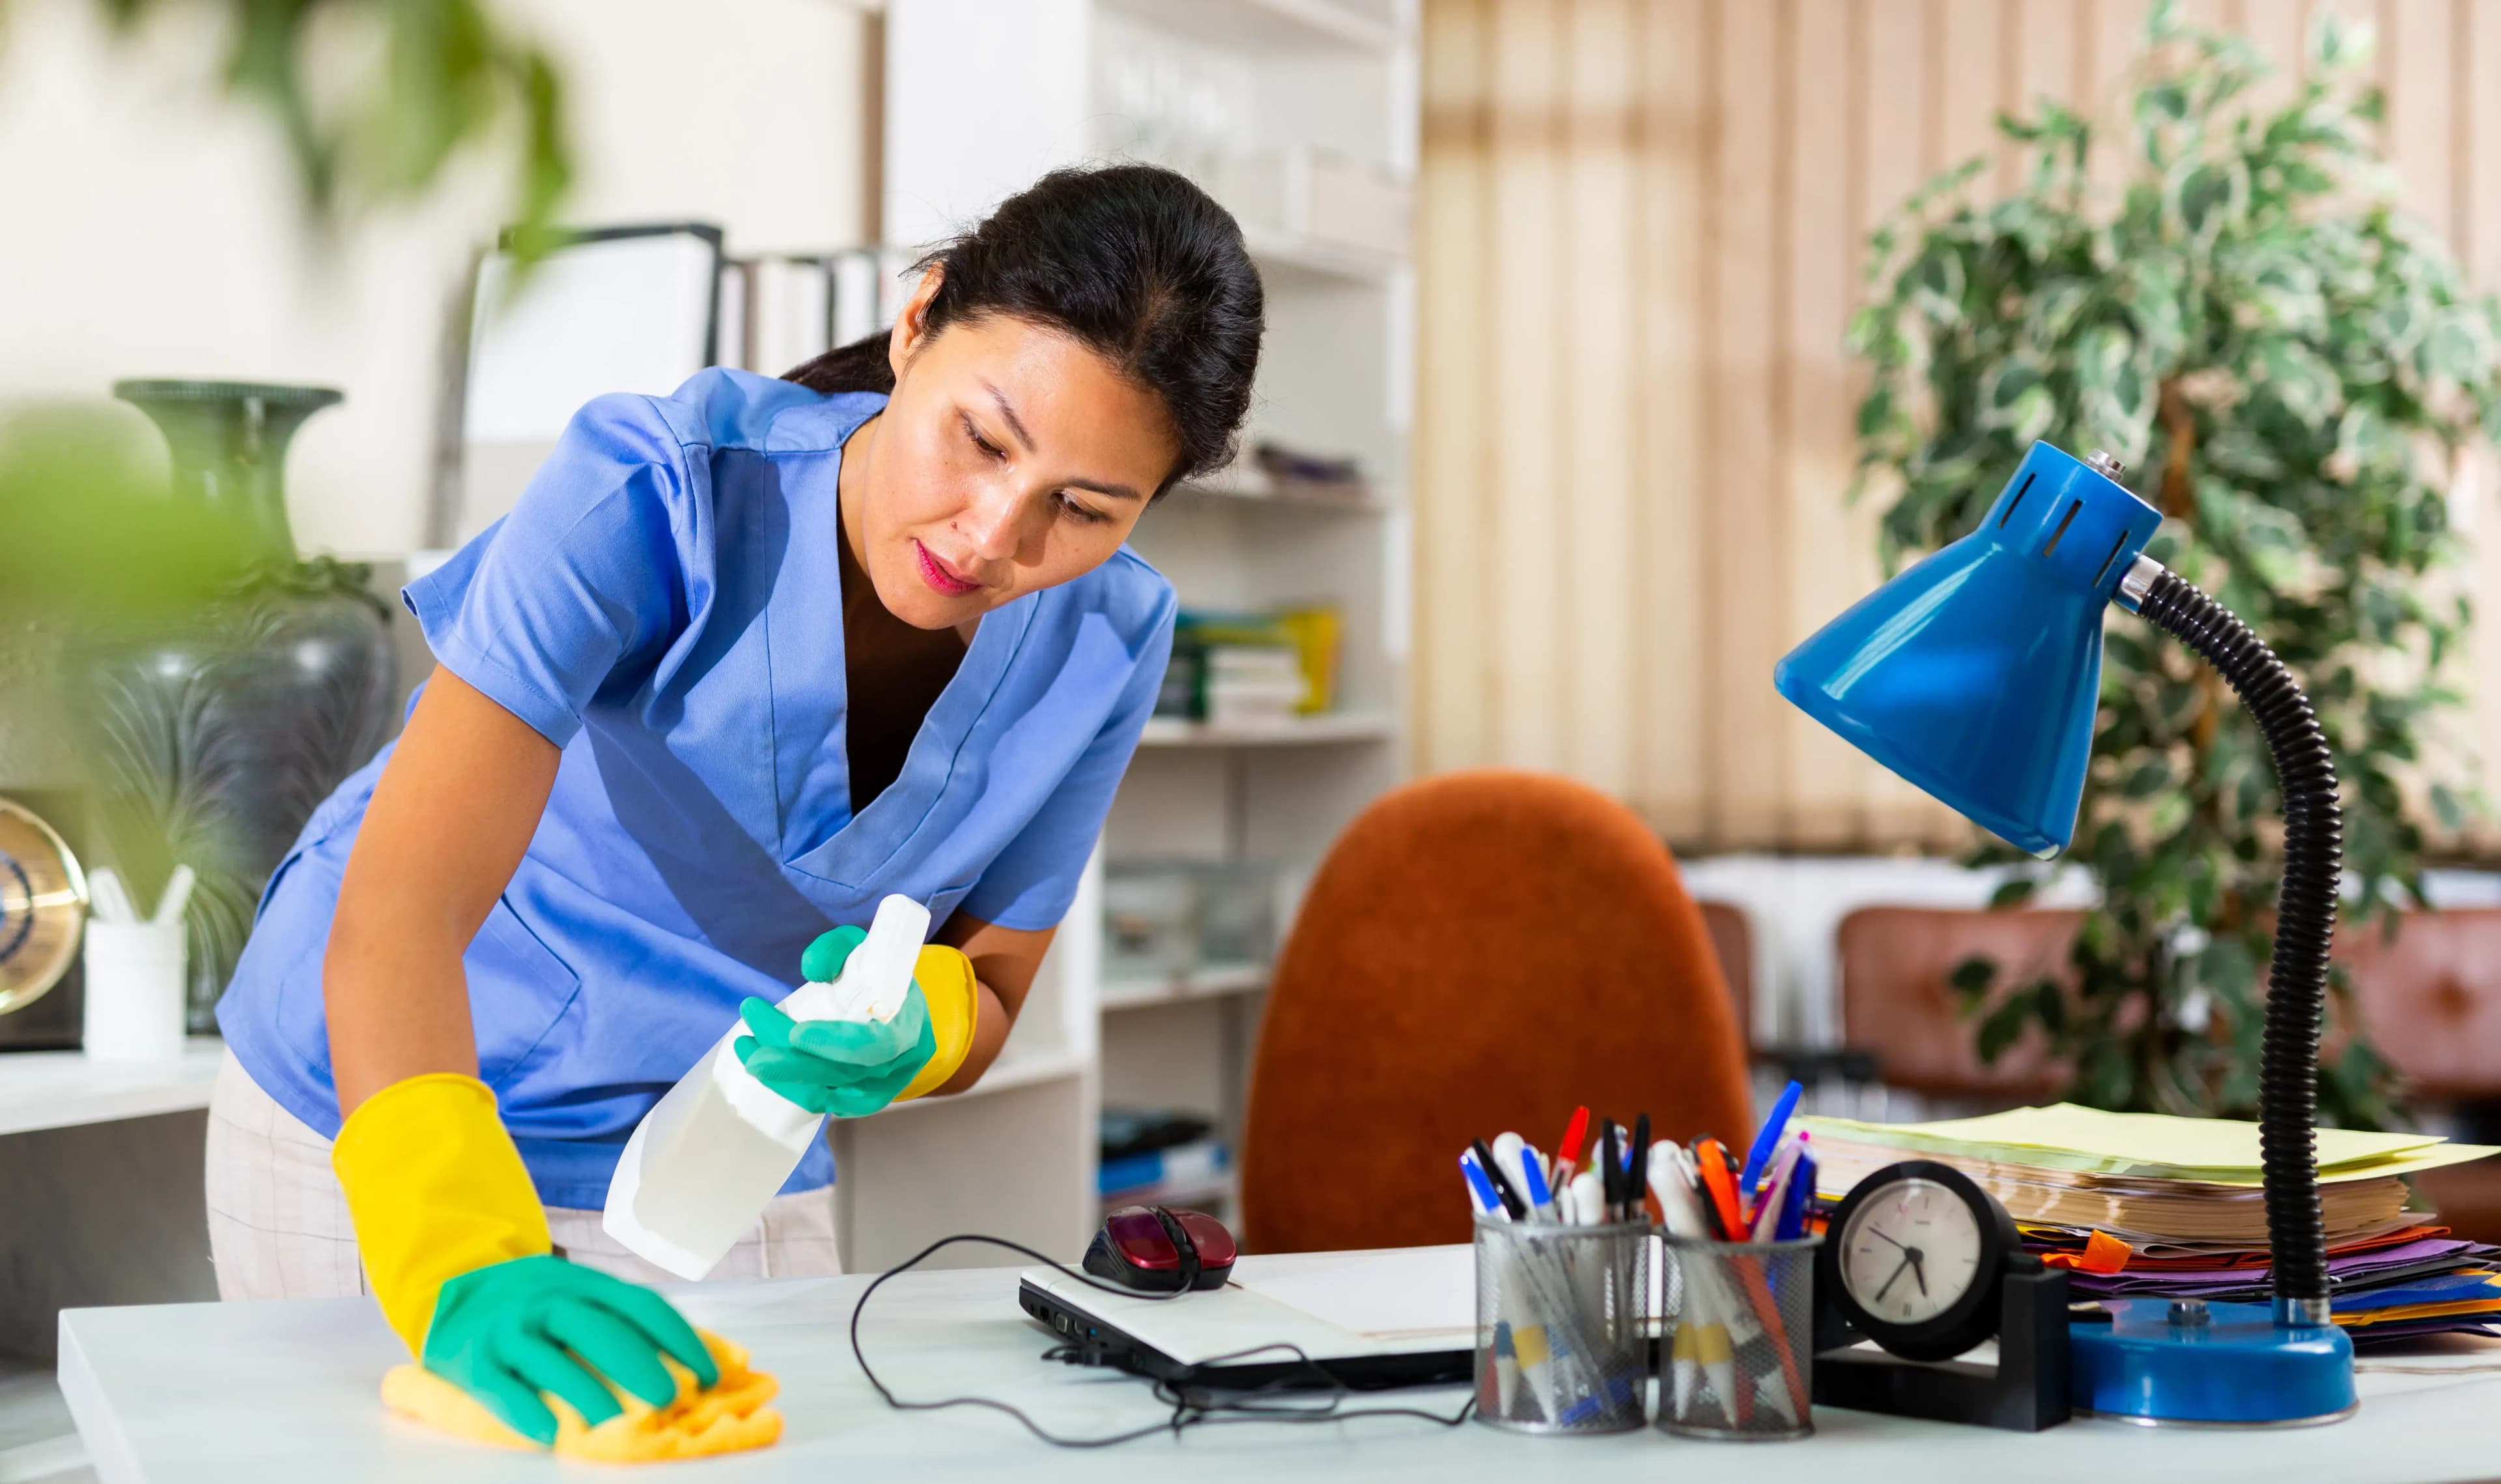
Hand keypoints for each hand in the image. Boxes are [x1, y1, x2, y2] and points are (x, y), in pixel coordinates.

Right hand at [422, 1254, 717, 1446]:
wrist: (450, 1290)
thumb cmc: (540, 1306)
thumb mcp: (588, 1298)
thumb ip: (643, 1326)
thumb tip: (728, 1359)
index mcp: (585, 1284)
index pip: (641, 1305)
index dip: (678, 1338)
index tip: (709, 1374)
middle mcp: (547, 1300)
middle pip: (598, 1329)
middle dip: (636, 1363)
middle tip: (668, 1398)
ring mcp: (508, 1329)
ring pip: (550, 1359)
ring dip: (585, 1392)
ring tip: (614, 1422)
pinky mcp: (472, 1360)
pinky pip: (499, 1386)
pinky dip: (523, 1410)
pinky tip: (548, 1434)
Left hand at [736, 926, 935, 1116]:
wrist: (898, 1002)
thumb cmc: (879, 971)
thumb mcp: (861, 946)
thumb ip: (836, 949)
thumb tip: (812, 969)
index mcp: (908, 1022)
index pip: (877, 1044)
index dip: (836, 1044)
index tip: (794, 1032)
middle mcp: (901, 1061)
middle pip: (845, 1073)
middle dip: (792, 1064)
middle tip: (748, 1048)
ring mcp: (885, 1086)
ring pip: (831, 1093)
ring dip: (783, 1077)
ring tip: (747, 1051)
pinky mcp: (866, 1098)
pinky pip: (828, 1102)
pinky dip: (795, 1089)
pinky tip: (769, 1071)